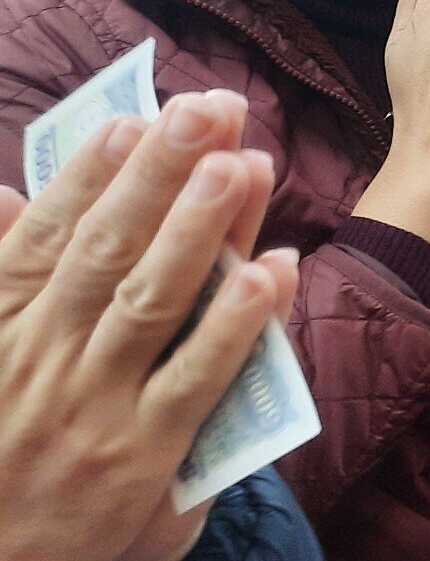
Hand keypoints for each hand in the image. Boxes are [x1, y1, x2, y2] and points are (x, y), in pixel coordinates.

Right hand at [0, 93, 296, 560]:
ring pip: (153, 301)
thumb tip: (10, 193)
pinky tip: (273, 273)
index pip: (53, 234)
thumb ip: (4, 270)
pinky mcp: (144, 450)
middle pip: (110, 249)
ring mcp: (95, 400)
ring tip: (243, 164)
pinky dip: (237, 325)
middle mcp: (45, 352)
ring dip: (202, 229)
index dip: (95, 173)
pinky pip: (197, 377)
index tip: (136, 118)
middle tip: (210, 110)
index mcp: (2, 321)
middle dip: (162, 174)